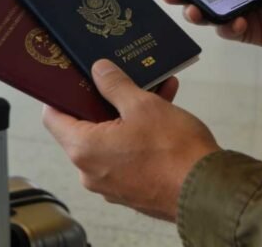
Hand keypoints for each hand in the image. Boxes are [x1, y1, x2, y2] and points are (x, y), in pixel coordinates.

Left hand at [42, 60, 218, 221]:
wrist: (208, 191)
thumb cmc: (174, 151)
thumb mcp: (142, 105)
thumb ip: (114, 85)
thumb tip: (99, 70)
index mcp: (83, 149)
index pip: (53, 118)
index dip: (60, 95)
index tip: (72, 80)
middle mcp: (91, 171)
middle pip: (86, 127)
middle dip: (107, 99)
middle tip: (120, 78)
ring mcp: (112, 183)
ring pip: (112, 139)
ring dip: (130, 113)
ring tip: (155, 88)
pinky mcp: (133, 189)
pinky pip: (128, 154)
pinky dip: (141, 133)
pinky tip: (165, 107)